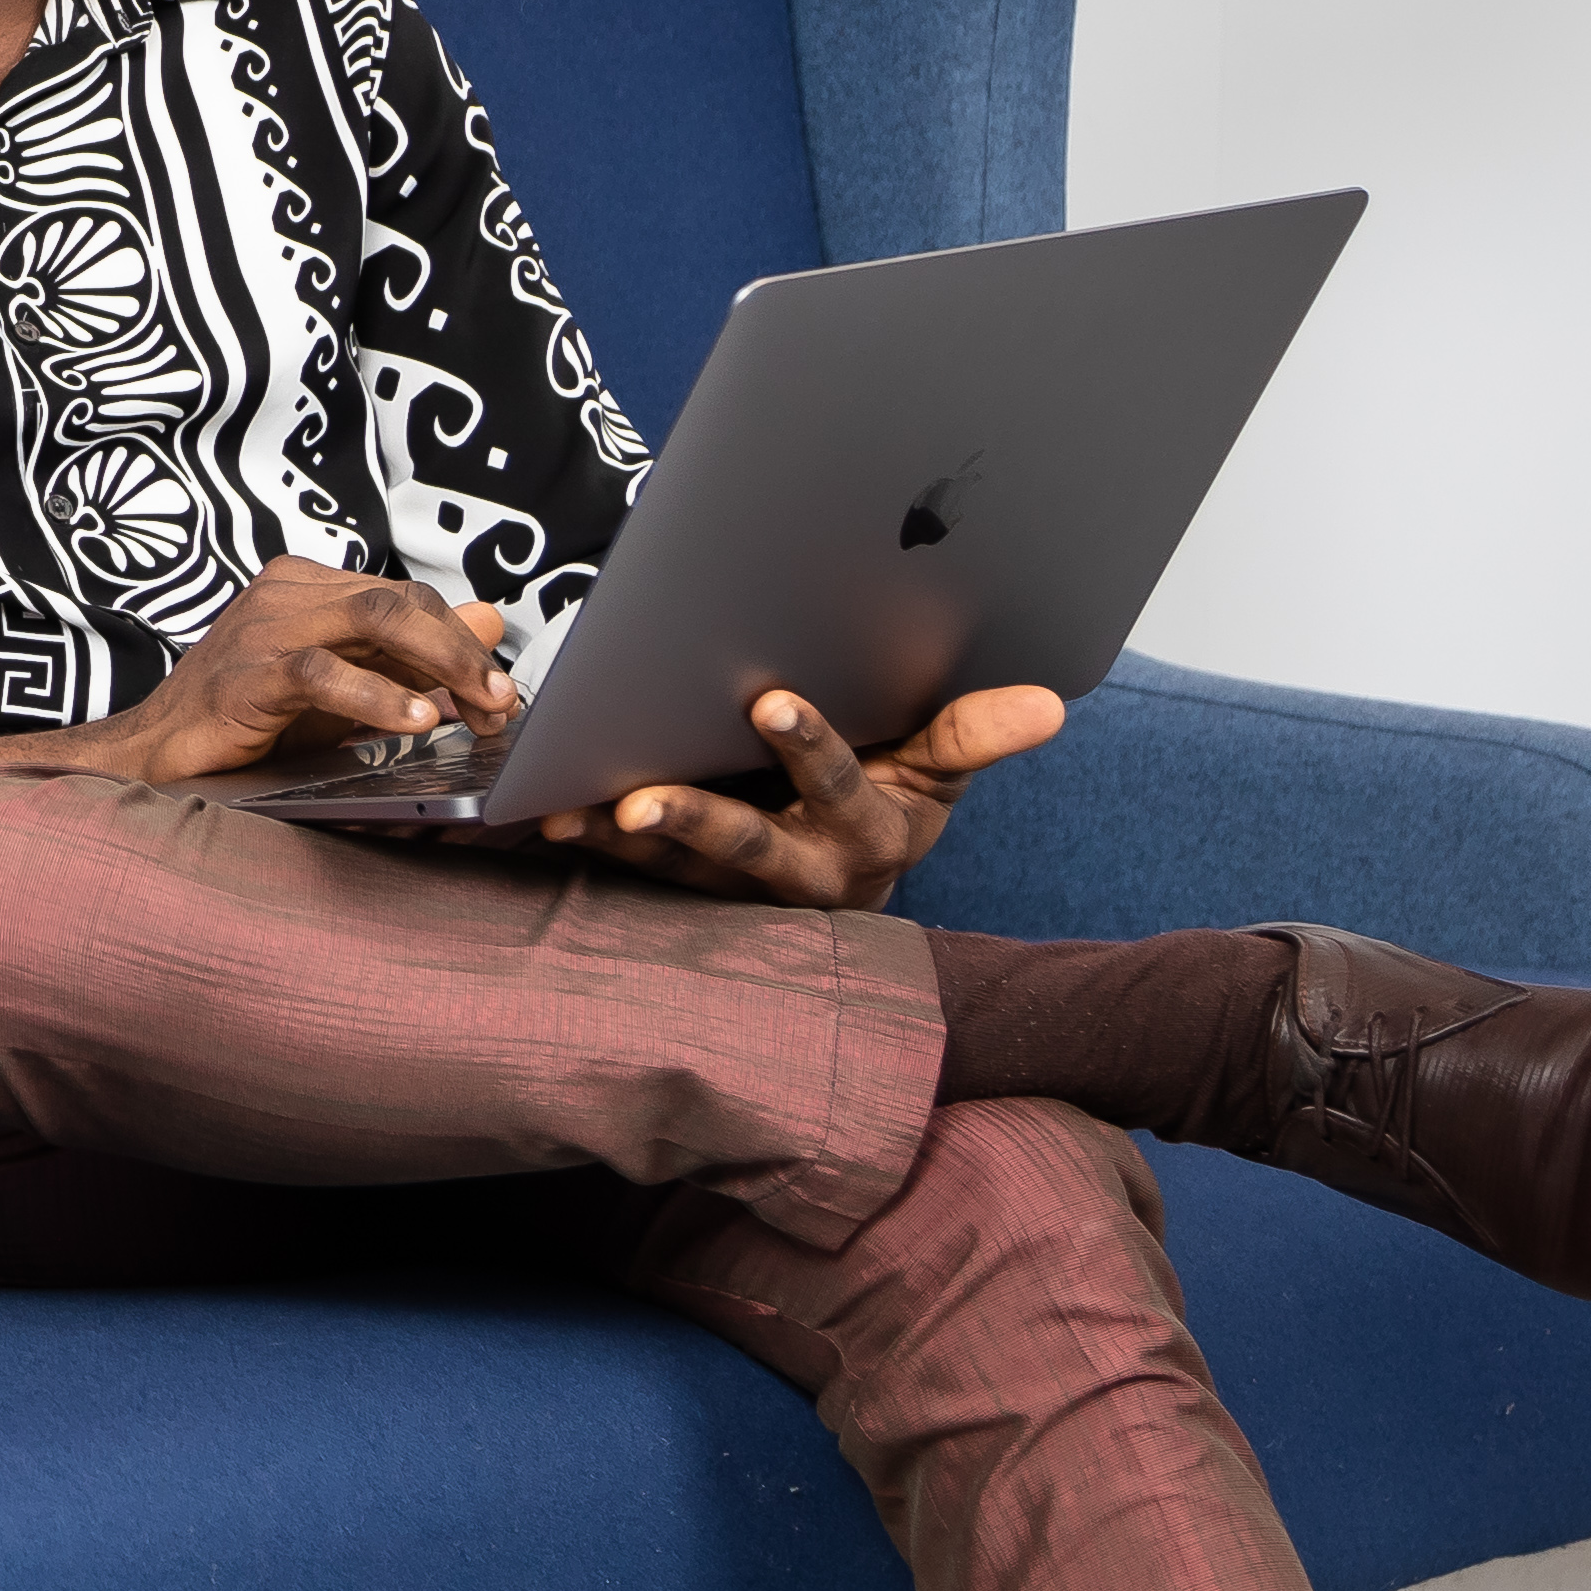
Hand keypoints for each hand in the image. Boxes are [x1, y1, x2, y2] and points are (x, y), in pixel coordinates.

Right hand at [0, 557, 521, 791]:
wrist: (156, 755)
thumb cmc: (247, 721)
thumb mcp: (344, 687)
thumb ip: (410, 655)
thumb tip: (491, 622)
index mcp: (310, 586)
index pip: (408, 598)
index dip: (463, 644)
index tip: (500, 696)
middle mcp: (289, 593)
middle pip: (401, 600)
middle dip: (462, 652)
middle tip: (502, 703)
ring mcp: (265, 627)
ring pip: (374, 619)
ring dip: (439, 663)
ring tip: (477, 708)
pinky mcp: (247, 673)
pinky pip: (323, 672)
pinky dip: (377, 696)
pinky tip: (415, 721)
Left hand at [532, 681, 1067, 910]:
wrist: (849, 867)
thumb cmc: (892, 792)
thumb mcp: (938, 765)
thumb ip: (972, 733)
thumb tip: (1049, 704)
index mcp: (869, 836)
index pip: (841, 789)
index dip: (809, 749)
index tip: (769, 701)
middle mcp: (802, 874)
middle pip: (742, 850)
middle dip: (691, 823)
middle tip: (637, 801)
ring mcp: (735, 889)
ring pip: (673, 866)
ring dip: (617, 837)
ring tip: (567, 808)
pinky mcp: (682, 888)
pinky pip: (627, 868)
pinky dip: (585, 840)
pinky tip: (541, 811)